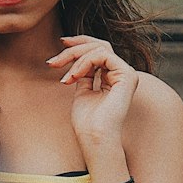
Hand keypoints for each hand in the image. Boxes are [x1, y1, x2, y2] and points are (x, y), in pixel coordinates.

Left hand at [48, 35, 138, 151]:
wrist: (94, 138)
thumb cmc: (87, 122)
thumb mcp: (81, 91)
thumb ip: (83, 74)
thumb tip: (76, 59)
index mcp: (114, 78)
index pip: (99, 51)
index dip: (80, 44)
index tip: (61, 44)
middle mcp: (123, 74)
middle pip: (100, 45)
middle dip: (75, 47)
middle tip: (55, 59)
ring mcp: (127, 74)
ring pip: (100, 48)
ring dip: (76, 58)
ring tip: (65, 78)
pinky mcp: (127, 75)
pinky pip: (103, 56)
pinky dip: (84, 63)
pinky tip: (74, 77)